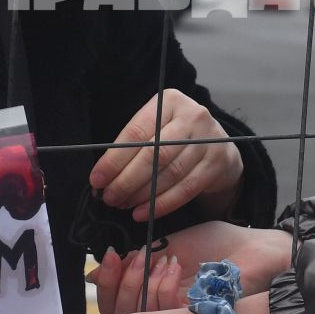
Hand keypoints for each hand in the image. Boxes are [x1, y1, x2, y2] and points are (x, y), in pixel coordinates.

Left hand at [90, 90, 241, 222]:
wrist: (217, 147)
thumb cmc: (176, 137)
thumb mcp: (156, 129)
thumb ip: (132, 146)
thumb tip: (103, 177)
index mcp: (170, 101)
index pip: (137, 132)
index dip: (114, 159)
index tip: (97, 179)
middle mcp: (192, 115)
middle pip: (154, 153)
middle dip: (127, 179)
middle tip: (109, 197)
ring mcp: (208, 139)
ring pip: (170, 172)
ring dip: (143, 194)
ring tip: (124, 205)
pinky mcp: (217, 162)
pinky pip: (186, 188)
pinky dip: (162, 204)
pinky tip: (144, 212)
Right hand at [90, 223, 292, 313]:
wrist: (254, 250)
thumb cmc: (215, 245)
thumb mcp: (168, 247)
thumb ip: (135, 261)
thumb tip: (94, 272)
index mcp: (151, 297)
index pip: (113, 305)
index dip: (106, 282)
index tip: (110, 254)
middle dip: (118, 283)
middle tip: (130, 257)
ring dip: (140, 282)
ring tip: (156, 258)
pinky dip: (161, 287)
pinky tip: (173, 266)